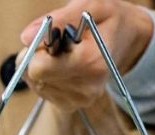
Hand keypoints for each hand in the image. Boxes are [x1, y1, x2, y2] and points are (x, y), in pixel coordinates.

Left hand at [18, 0, 153, 110]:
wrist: (128, 40)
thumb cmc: (107, 20)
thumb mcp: (90, 6)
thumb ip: (59, 18)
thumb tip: (26, 37)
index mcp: (91, 62)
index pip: (39, 68)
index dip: (38, 50)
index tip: (53, 38)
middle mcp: (86, 87)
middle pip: (33, 77)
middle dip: (38, 57)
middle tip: (58, 45)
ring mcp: (79, 99)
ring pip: (35, 84)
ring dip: (42, 66)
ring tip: (64, 55)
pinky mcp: (71, 105)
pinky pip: (41, 91)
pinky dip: (46, 77)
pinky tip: (63, 67)